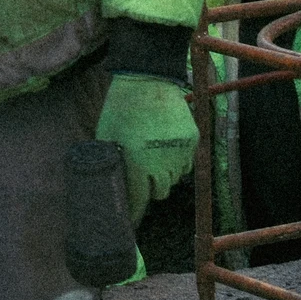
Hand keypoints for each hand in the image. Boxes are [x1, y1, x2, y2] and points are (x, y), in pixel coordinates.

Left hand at [96, 72, 196, 222]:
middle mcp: (163, 163)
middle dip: (150, 188)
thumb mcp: (107, 136)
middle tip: (141, 176)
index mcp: (138, 163)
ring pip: (175, 178)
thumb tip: (111, 183)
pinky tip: (164, 145)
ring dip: (164, 173)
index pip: (138, 199)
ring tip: (152, 156)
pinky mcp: (193, 141)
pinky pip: (186, 161)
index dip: (134, 212)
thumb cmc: (121, 107)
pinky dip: (176, 160)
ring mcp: (180, 152)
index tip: (130, 220)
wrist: (147, 79)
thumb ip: (112, 162)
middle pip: (160, 192)